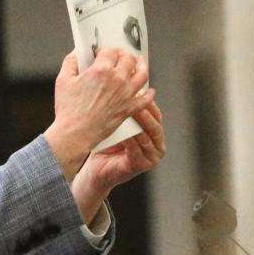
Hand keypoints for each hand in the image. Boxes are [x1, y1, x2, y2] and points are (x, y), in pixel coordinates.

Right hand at [44, 48, 151, 178]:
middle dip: (124, 54)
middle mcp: (117, 80)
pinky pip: (145, 99)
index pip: (110, 51)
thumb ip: (71, 61)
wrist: (75, 133)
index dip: (105, 50)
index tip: (102, 54)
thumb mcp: (63, 80)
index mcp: (101, 70)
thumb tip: (77, 53)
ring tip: (139, 64)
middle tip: (121, 56)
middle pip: (128, 59)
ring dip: (142, 67)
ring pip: (142, 74)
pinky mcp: (129, 108)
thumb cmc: (69, 110)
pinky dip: (149, 94)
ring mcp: (125, 94)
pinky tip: (149, 91)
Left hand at [70, 99, 165, 224]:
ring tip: (130, 112)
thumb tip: (124, 84)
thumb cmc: (106, 146)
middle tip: (136, 99)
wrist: (96, 170)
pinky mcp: (141, 166)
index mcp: (154, 134)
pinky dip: (130, 141)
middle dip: (145, 112)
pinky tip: (124, 133)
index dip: (148, 103)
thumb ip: (124, 110)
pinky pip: (136, 151)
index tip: (138, 90)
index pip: (156, 115)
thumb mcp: (117, 124)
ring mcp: (151, 158)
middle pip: (155, 125)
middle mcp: (157, 146)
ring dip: (139, 124)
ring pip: (147, 137)